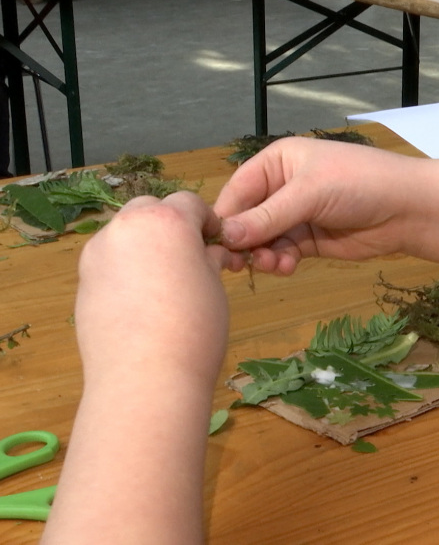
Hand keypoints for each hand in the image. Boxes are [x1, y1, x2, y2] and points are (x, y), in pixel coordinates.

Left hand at [75, 191, 238, 386]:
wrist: (146, 377)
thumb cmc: (195, 328)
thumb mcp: (215, 287)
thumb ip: (208, 260)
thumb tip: (208, 254)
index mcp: (167, 220)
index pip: (189, 203)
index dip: (206, 221)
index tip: (215, 244)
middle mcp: (126, 227)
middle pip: (150, 208)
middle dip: (169, 225)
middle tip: (187, 258)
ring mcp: (98, 253)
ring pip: (124, 234)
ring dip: (144, 245)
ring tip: (162, 282)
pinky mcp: (83, 281)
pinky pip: (109, 262)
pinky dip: (124, 270)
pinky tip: (140, 303)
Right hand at [214, 137, 424, 274]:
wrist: (407, 209)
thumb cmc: (359, 184)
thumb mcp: (309, 193)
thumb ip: (267, 217)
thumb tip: (226, 236)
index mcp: (277, 162)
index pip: (238, 190)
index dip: (226, 217)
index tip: (215, 243)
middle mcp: (282, 187)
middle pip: (247, 218)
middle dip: (244, 241)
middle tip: (237, 265)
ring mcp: (296, 215)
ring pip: (263, 240)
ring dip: (263, 255)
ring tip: (273, 264)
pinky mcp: (309, 240)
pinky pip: (283, 252)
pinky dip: (280, 262)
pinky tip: (287, 267)